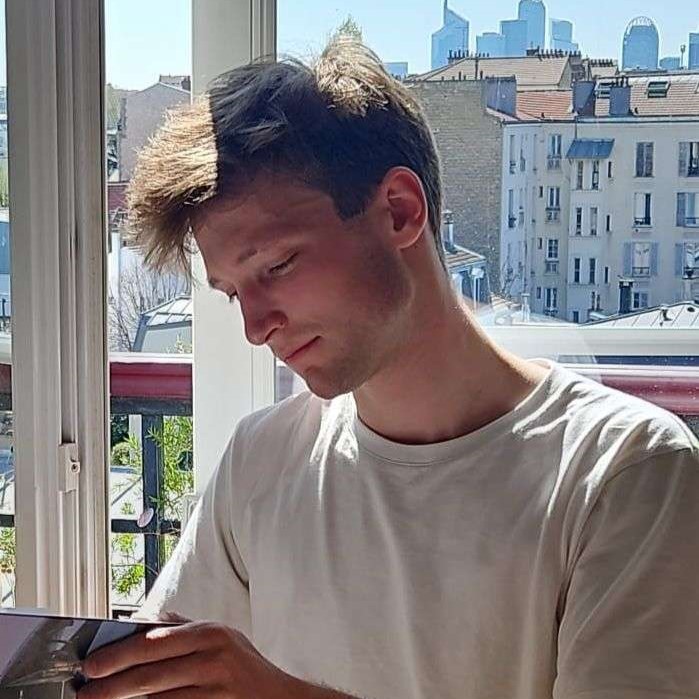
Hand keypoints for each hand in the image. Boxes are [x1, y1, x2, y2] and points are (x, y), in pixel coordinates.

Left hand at [77, 621, 294, 698]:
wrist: (281, 698)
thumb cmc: (244, 666)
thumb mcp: (221, 636)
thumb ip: (185, 628)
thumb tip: (143, 622)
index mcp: (210, 633)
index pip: (155, 643)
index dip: (119, 655)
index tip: (91, 664)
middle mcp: (213, 659)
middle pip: (151, 676)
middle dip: (112, 686)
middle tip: (85, 693)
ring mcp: (215, 691)